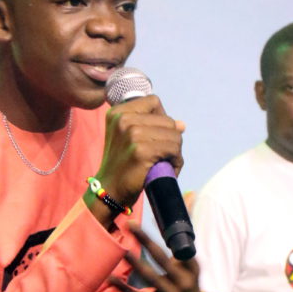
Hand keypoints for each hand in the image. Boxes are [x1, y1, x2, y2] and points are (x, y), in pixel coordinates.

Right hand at [94, 95, 184, 209]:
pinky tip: (168, 169)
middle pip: (167, 120)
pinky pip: (173, 149)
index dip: (161, 118)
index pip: (153, 101)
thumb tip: (182, 124)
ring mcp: (132, 134)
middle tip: (162, 156)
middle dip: (171, 139)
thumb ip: (153, 126)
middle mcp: (123, 119)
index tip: (156, 136)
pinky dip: (176, 161)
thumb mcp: (130, 138)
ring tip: (165, 163)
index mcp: (117, 112)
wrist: (110, 190)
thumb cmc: (123, 165)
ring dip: (175, 152)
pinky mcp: (141, 151)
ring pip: (174, 135)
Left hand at [108, 224, 199, 291]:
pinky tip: (111, 278)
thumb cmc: (186, 291)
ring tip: (122, 250)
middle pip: (162, 259)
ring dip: (134, 262)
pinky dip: (123, 288)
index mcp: (191, 271)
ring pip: (149, 277)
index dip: (167, 235)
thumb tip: (166, 232)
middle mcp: (182, 283)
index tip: (154, 220)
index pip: (181, 249)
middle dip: (145, 240)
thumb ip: (181, 257)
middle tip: (131, 225)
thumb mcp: (191, 274)